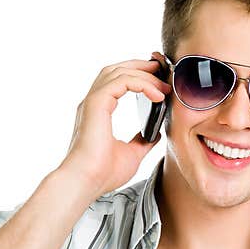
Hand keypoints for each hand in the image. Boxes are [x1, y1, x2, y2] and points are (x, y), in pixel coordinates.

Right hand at [58, 52, 171, 198]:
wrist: (86, 182)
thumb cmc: (102, 174)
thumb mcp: (132, 154)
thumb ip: (142, 141)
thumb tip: (156, 134)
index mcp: (99, 112)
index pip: (117, 82)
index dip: (138, 76)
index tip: (159, 82)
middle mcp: (94, 103)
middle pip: (117, 70)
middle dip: (141, 66)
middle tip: (162, 69)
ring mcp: (93, 102)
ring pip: (120, 72)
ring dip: (145, 74)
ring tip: (164, 85)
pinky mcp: (96, 104)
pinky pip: (122, 81)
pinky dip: (141, 83)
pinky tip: (157, 95)